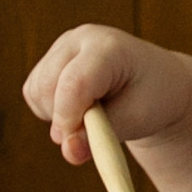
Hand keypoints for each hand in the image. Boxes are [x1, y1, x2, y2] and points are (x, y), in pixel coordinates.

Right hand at [24, 25, 191, 166]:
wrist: (157, 83)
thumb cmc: (152, 98)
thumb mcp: (135, 120)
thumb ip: (99, 136)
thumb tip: (69, 151)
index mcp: (109, 47)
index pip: (75, 81)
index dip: (68, 116)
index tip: (72, 146)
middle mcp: (80, 39)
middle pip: (47, 85)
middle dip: (61, 119)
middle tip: (86, 139)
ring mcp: (62, 46)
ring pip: (36, 90)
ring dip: (55, 115)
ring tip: (92, 116)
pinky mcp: (50, 58)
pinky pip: (33, 92)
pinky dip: (50, 109)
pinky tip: (78, 108)